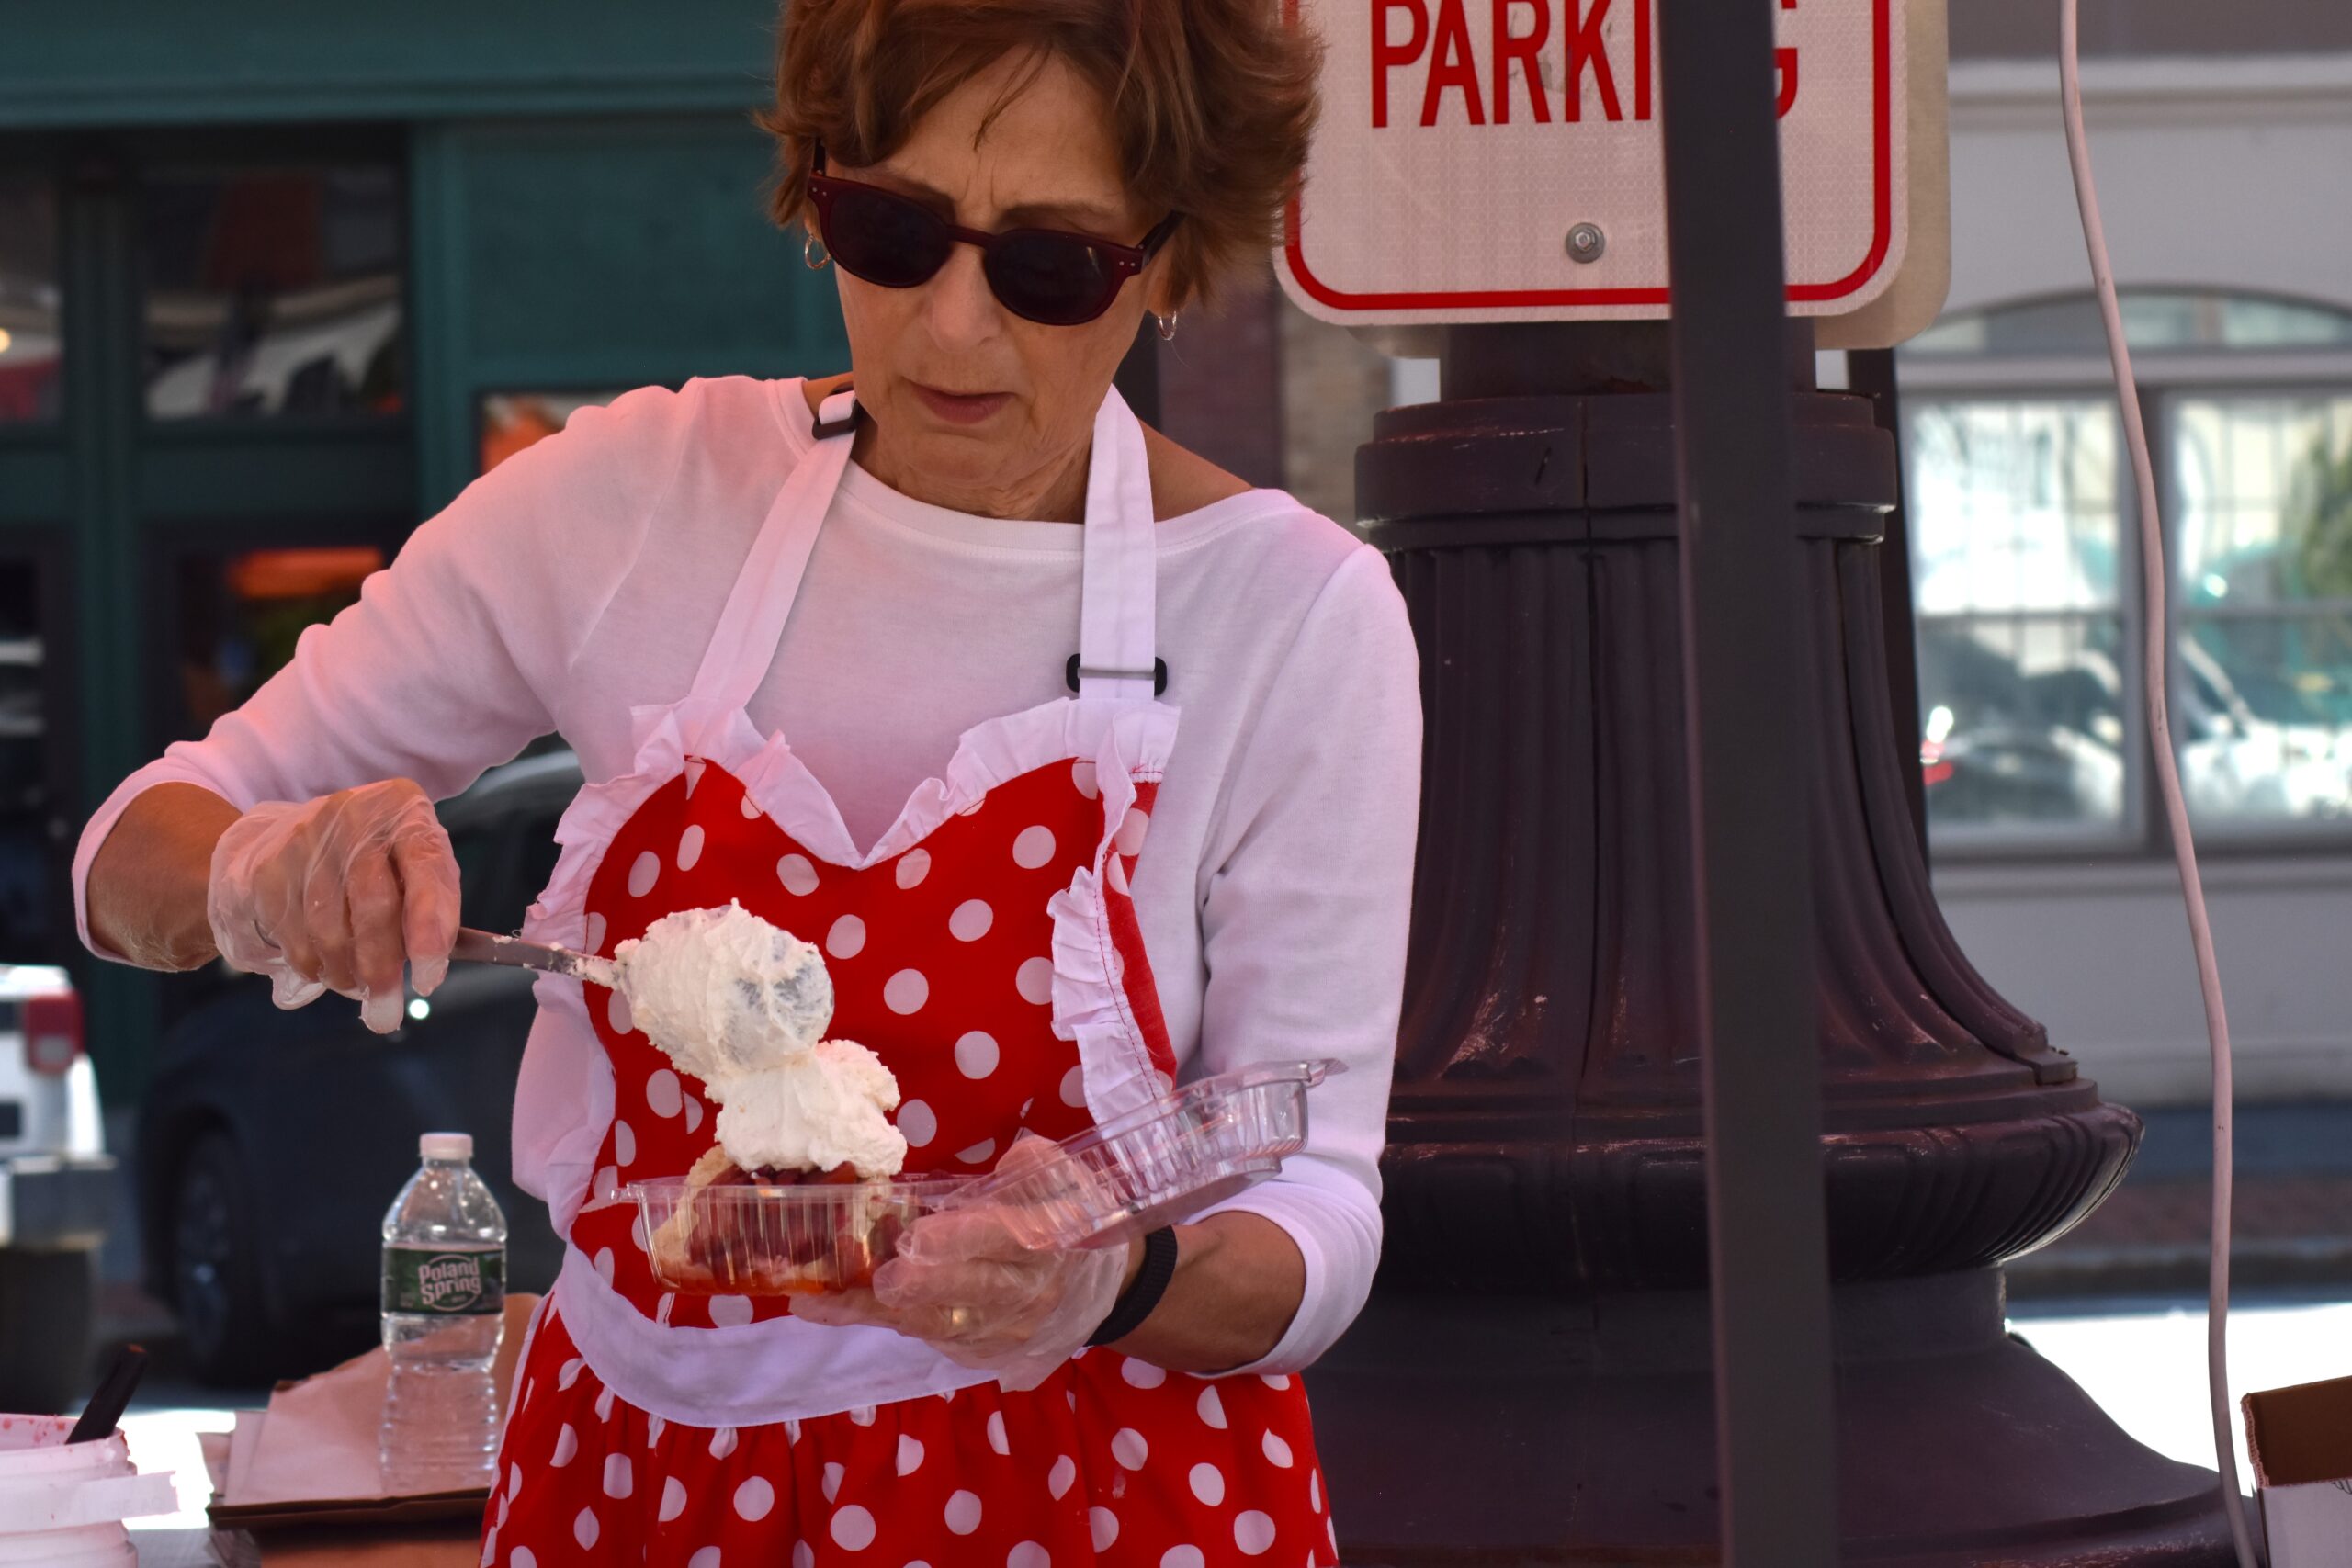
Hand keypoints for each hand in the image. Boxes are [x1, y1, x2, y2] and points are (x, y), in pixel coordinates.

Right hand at [206, 779, 460, 1034]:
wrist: (276, 838)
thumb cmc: (367, 864)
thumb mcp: (409, 870)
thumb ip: (427, 913)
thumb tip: (427, 975)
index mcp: (404, 811)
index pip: (428, 868)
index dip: (430, 929)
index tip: (427, 980)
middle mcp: (355, 817)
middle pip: (375, 905)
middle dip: (382, 969)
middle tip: (386, 1013)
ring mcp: (306, 841)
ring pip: (331, 929)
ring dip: (346, 974)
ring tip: (355, 986)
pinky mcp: (267, 871)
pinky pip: (294, 938)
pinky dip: (313, 967)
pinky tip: (322, 969)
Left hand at [794, 1138, 1133, 1390]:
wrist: (1095, 1288)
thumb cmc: (1068, 1218)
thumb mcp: (1067, 1179)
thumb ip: (1040, 1165)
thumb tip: (1014, 1158)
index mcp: (1048, 1240)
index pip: (1005, 1239)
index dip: (962, 1239)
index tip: (917, 1236)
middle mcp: (1030, 1293)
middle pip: (972, 1294)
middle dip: (921, 1288)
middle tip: (880, 1280)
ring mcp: (1008, 1331)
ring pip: (945, 1325)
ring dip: (885, 1314)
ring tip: (827, 1302)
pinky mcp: (987, 1353)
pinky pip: (937, 1341)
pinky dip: (892, 1325)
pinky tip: (843, 1310)